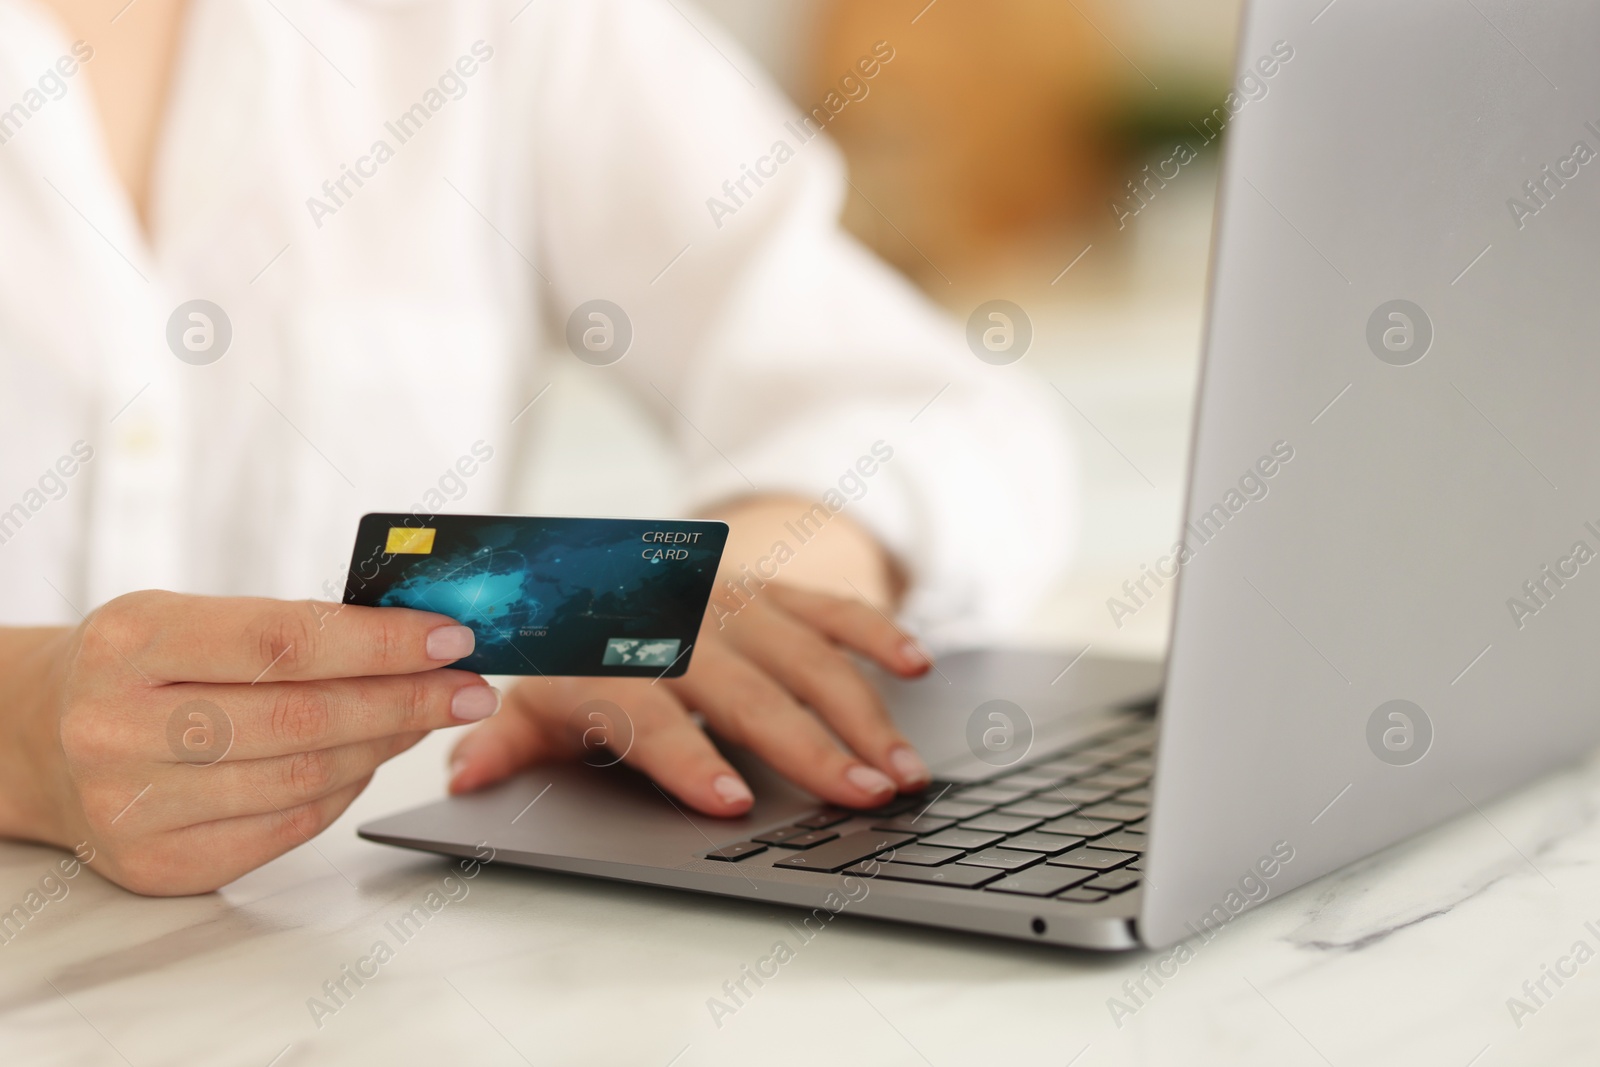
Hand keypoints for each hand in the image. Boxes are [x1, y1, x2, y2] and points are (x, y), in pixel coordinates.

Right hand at [0, 591, 498, 894]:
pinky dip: (342, 791)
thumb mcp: (186, 617)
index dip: (380, 642)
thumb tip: (416, 640)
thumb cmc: (138, 666)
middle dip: (405, 701)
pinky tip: (368, 761)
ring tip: (427, 717)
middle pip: (302, 718)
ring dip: (385, 748)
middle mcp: (119, 727)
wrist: (39, 738)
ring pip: (302, 779)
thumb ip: (288, 629)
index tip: (451, 637)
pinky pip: (285, 828)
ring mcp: (134, 807)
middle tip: (469, 688)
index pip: (282, 642)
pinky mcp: (159, 866)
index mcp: (131, 642)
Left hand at [447, 583, 933, 814]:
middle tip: (860, 797)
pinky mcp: (775, 585)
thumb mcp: (531, 693)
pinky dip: (874, 630)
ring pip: (801, 651)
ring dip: (859, 709)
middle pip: (744, 687)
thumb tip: (466, 779)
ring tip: (903, 771)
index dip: (687, 757)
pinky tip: (917, 665)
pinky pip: (830, 605)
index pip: (649, 710)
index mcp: (607, 653)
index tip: (732, 803)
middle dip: (806, 743)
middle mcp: (673, 620)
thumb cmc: (575, 653)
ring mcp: (731, 598)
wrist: (615, 561)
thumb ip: (504, 740)